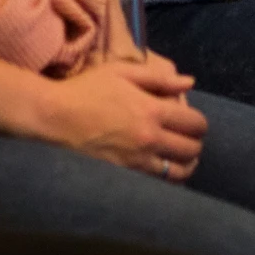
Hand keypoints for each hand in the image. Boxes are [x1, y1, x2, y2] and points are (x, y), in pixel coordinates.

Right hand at [36, 58, 207, 180]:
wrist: (55, 116)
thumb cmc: (88, 89)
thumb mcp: (123, 72)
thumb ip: (159, 78)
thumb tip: (190, 82)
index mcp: (152, 110)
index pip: (195, 123)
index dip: (199, 122)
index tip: (191, 120)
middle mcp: (150, 137)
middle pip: (192, 149)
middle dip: (196, 143)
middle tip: (188, 138)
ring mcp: (138, 159)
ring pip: (179, 171)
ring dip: (186, 164)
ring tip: (182, 157)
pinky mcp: (125, 173)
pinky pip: (158, 182)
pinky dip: (168, 177)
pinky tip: (165, 169)